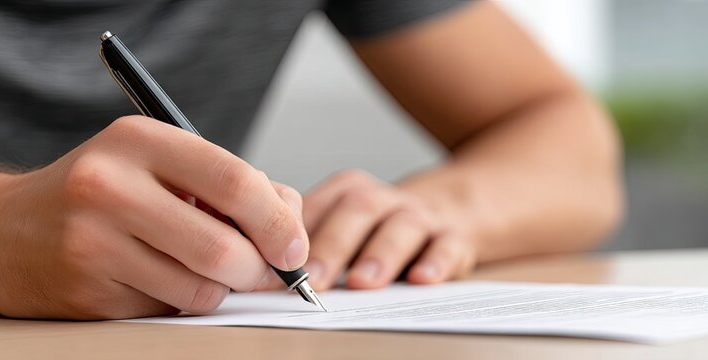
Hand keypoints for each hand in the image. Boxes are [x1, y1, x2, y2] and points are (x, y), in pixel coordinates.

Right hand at [0, 116, 307, 318]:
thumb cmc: (94, 194)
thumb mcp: (153, 163)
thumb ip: (223, 185)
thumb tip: (290, 229)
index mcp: (138, 140)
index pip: (234, 181)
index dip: (279, 221)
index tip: (295, 246)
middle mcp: (110, 186)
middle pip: (223, 247)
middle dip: (258, 270)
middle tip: (264, 272)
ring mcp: (92, 242)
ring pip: (199, 289)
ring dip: (219, 290)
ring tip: (201, 270)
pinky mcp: (86, 292)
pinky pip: (166, 311)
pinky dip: (178, 303)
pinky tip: (155, 280)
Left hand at [258, 169, 477, 290]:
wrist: (451, 210)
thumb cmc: (377, 229)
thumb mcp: (341, 224)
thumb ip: (305, 240)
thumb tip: (254, 271)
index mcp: (346, 192)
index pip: (314, 207)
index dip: (291, 235)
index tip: (269, 264)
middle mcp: (381, 199)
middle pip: (355, 212)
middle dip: (331, 247)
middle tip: (311, 279)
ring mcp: (418, 216)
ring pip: (400, 228)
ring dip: (379, 255)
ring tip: (361, 282)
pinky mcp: (454, 237)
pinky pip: (448, 246)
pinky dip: (436, 262)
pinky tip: (421, 278)